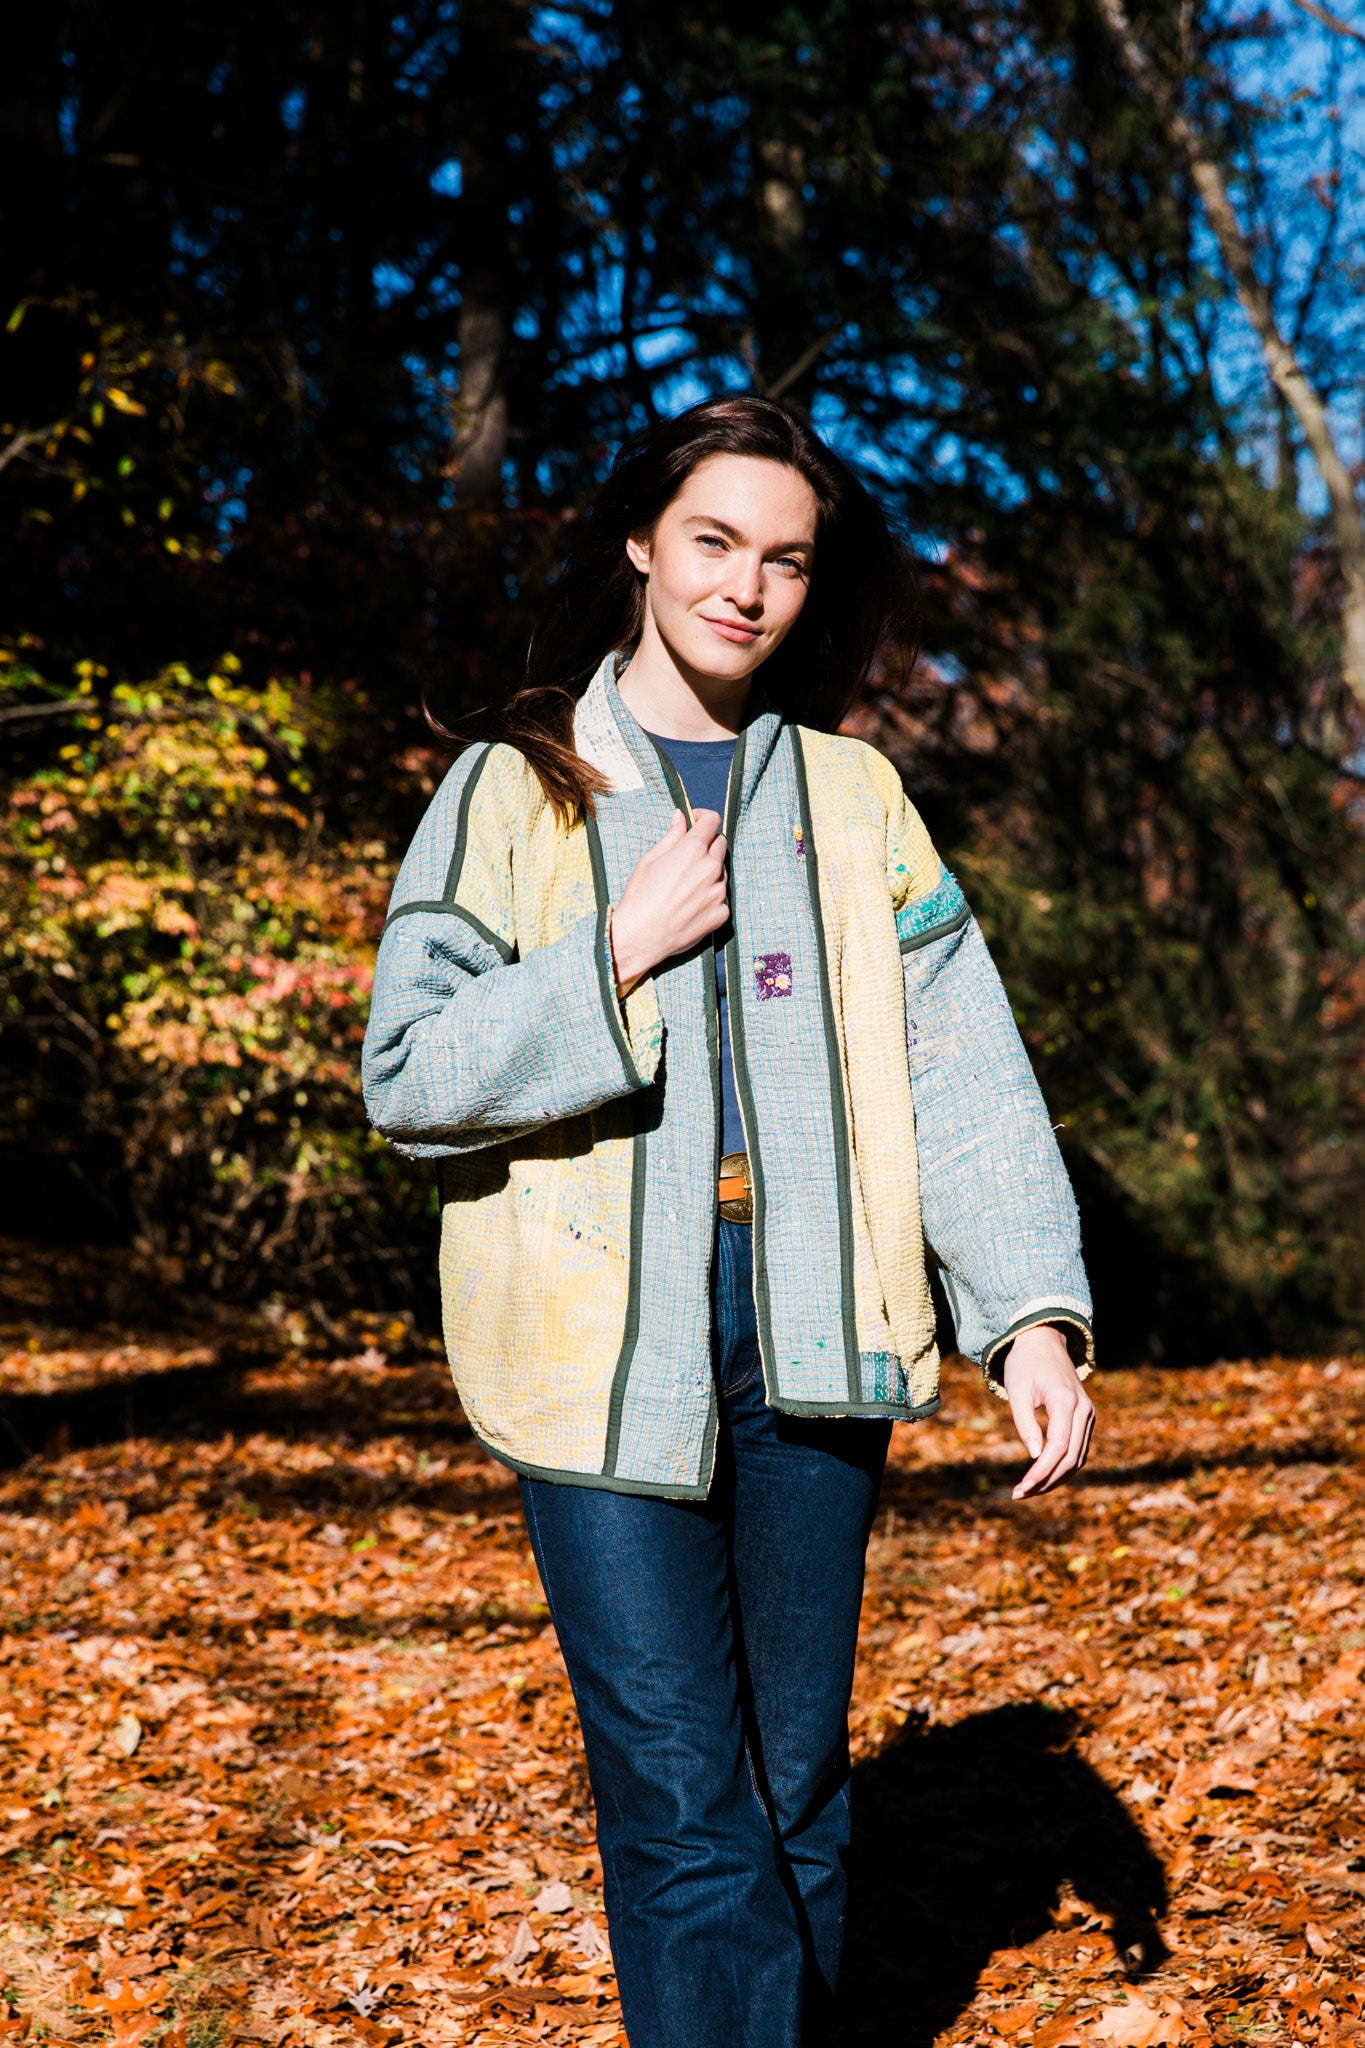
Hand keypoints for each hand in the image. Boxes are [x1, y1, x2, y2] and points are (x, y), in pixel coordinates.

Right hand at [609, 809, 728, 993]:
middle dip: (706, 844)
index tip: (696, 822)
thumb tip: (680, 817)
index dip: (703, 818)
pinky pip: (721, 897)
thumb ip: (672, 836)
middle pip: (720, 844)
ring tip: (685, 887)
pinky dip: (710, 896)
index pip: (712, 820)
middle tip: (687, 857)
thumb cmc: (640, 896)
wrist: (642, 936)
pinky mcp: (722, 912)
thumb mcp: (650, 859)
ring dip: (709, 872)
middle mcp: (711, 867)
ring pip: (721, 871)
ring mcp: (719, 891)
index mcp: (692, 849)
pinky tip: (690, 905)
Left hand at [1002, 1324, 1094, 1499]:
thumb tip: (1034, 1455)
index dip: (1041, 1471)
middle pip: (1071, 1458)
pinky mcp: (1085, 1418)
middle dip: (1047, 1480)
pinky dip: (1063, 1466)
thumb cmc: (1024, 1364)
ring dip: (1056, 1478)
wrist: (1043, 1341)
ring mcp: (1088, 1414)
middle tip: (1020, 1494)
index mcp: (1065, 1400)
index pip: (1058, 1447)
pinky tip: (1043, 1477)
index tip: (1021, 1487)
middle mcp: (1083, 1409)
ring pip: (1078, 1458)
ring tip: (1029, 1490)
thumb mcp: (1017, 1390)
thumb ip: (1025, 1422)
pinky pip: (1079, 1449)